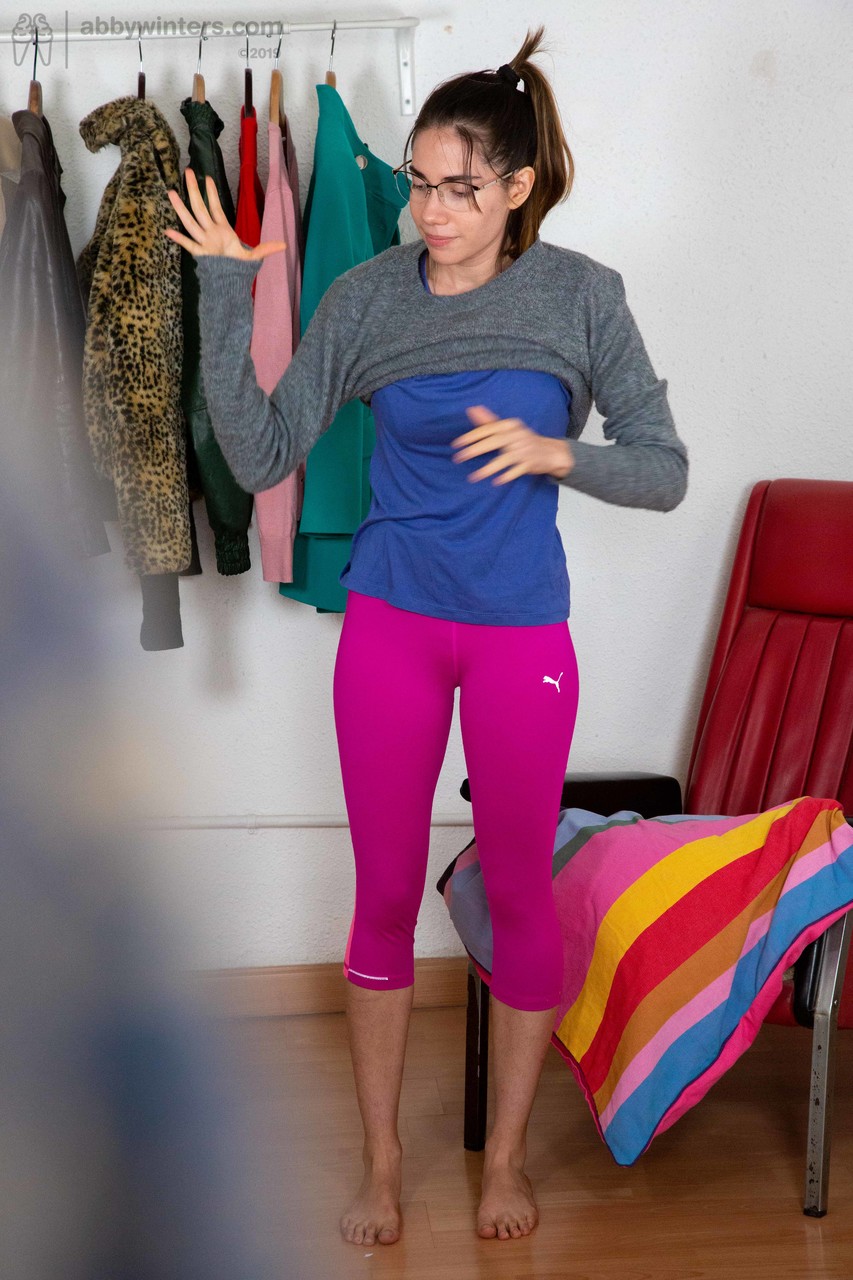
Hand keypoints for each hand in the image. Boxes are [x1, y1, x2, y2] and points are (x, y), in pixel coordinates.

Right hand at [164, 168, 285, 261]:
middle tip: (187, 172)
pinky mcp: (200, 254)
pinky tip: (168, 231)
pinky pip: (188, 245)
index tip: (207, 178)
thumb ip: (267, 249)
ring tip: (172, 193)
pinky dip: (179, 239)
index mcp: (223, 230)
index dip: (211, 193)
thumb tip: (285, 245)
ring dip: (181, 208)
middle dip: (193, 191)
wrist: (230, 282)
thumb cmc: (238, 267)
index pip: (215, 207)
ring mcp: (204, 242)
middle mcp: (211, 232)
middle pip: (200, 208)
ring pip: (191, 222)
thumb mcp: (254, 257)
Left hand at [451, 405, 574, 483]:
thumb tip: (471, 409)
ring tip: (473, 477)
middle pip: (494, 442)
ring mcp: (525, 450)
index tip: (457, 444)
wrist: (550, 451)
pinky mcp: (530, 463)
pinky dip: (507, 476)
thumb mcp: (507, 428)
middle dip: (475, 450)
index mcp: (510, 425)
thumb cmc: (523, 439)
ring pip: (504, 459)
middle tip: (458, 458)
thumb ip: (488, 421)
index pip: (488, 429)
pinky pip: (517, 471)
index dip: (471, 436)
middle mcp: (517, 435)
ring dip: (488, 469)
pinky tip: (495, 482)